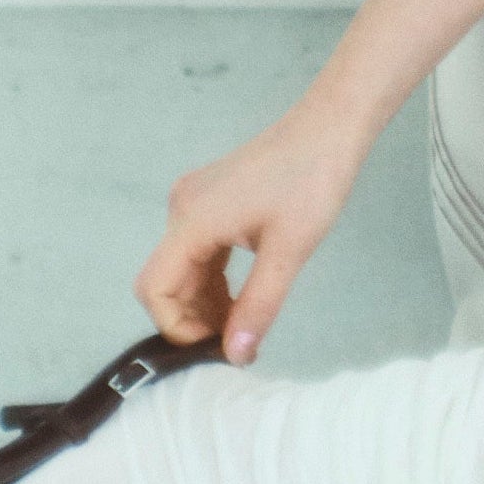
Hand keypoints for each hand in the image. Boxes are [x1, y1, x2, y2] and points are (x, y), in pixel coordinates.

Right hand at [134, 101, 369, 361]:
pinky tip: (242, 300)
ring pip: (184, 269)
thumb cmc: (312, 182)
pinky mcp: (211, 202)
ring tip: (243, 328)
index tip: (215, 347)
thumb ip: (258, 305)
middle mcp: (182, 210)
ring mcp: (195, 203)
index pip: (154, 288)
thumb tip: (236, 355)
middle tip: (235, 345)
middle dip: (194, 319)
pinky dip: (214, 280)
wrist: (329, 129)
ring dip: (206, 302)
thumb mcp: (288, 252)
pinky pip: (200, 252)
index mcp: (192, 220)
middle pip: (166, 281)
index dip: (176, 327)